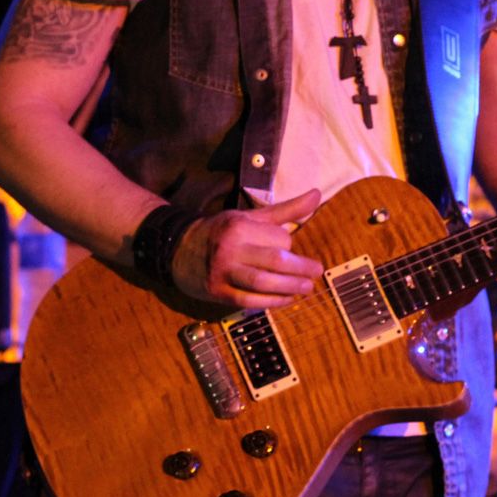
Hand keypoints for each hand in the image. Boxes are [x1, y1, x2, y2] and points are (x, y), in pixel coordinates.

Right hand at [170, 190, 323, 307]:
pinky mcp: (218, 293)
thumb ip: (287, 210)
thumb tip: (317, 194)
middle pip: (274, 261)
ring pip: (263, 283)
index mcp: (240, 227)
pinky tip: (286, 299)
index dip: (289, 245)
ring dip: (289, 288)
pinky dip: (272, 302)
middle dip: (300, 269)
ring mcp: (223, 273)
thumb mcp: (251, 217)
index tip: (289, 247)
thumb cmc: (223, 231)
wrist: (178, 249)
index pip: (277, 239)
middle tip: (317, 272)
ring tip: (307, 288)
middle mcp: (231, 249)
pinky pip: (250, 300)